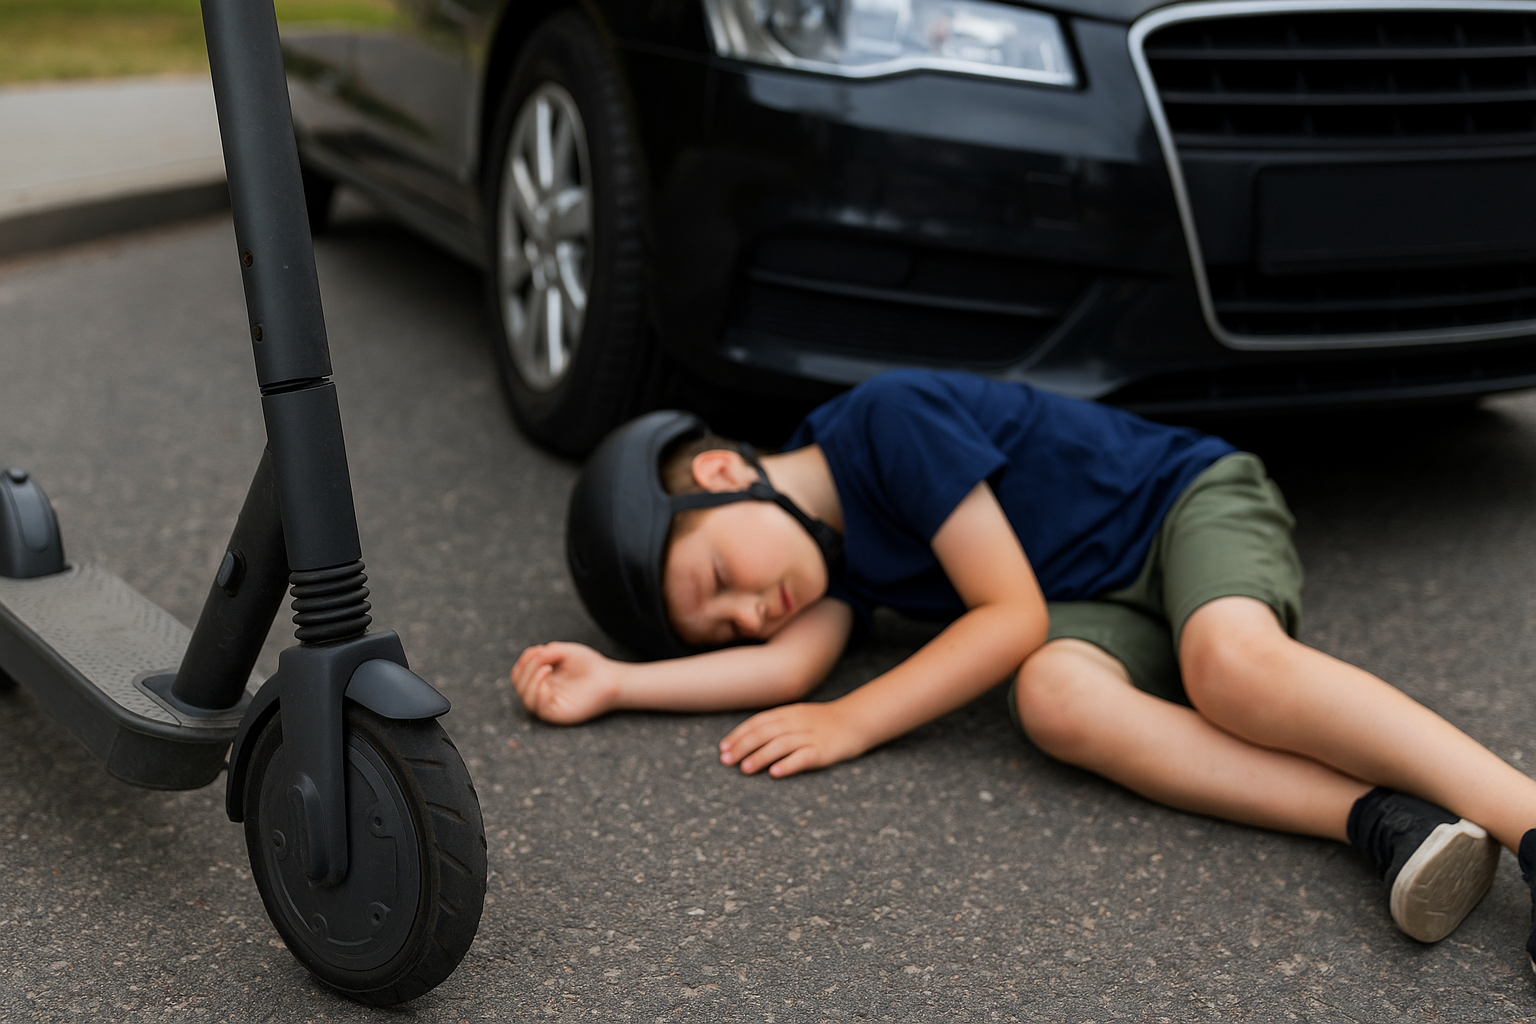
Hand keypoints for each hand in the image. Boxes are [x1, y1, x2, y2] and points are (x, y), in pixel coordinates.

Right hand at [510, 642, 622, 724]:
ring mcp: (549, 704)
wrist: (610, 678)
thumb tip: (534, 658)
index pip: (520, 673)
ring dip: (530, 680)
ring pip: (525, 698)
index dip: (524, 660)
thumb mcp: (566, 652)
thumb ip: (548, 652)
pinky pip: (538, 708)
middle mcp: (542, 692)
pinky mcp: (557, 714)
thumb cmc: (590, 665)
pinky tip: (546, 679)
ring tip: (546, 667)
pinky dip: (537, 693)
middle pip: (519, 684)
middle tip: (542, 657)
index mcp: (542, 678)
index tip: (539, 649)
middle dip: (527, 668)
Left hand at [718, 701, 867, 777]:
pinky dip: (788, 765)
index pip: (757, 722)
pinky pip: (803, 757)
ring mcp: (810, 736)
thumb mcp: (797, 716)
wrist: (857, 720)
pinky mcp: (823, 751)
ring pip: (780, 744)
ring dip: (760, 756)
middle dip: (743, 746)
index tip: (723, 749)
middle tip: (726, 761)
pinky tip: (775, 773)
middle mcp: (796, 722)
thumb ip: (775, 725)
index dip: (738, 735)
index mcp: (787, 713)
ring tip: (745, 769)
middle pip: (764, 732)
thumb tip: (746, 740)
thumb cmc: (823, 722)